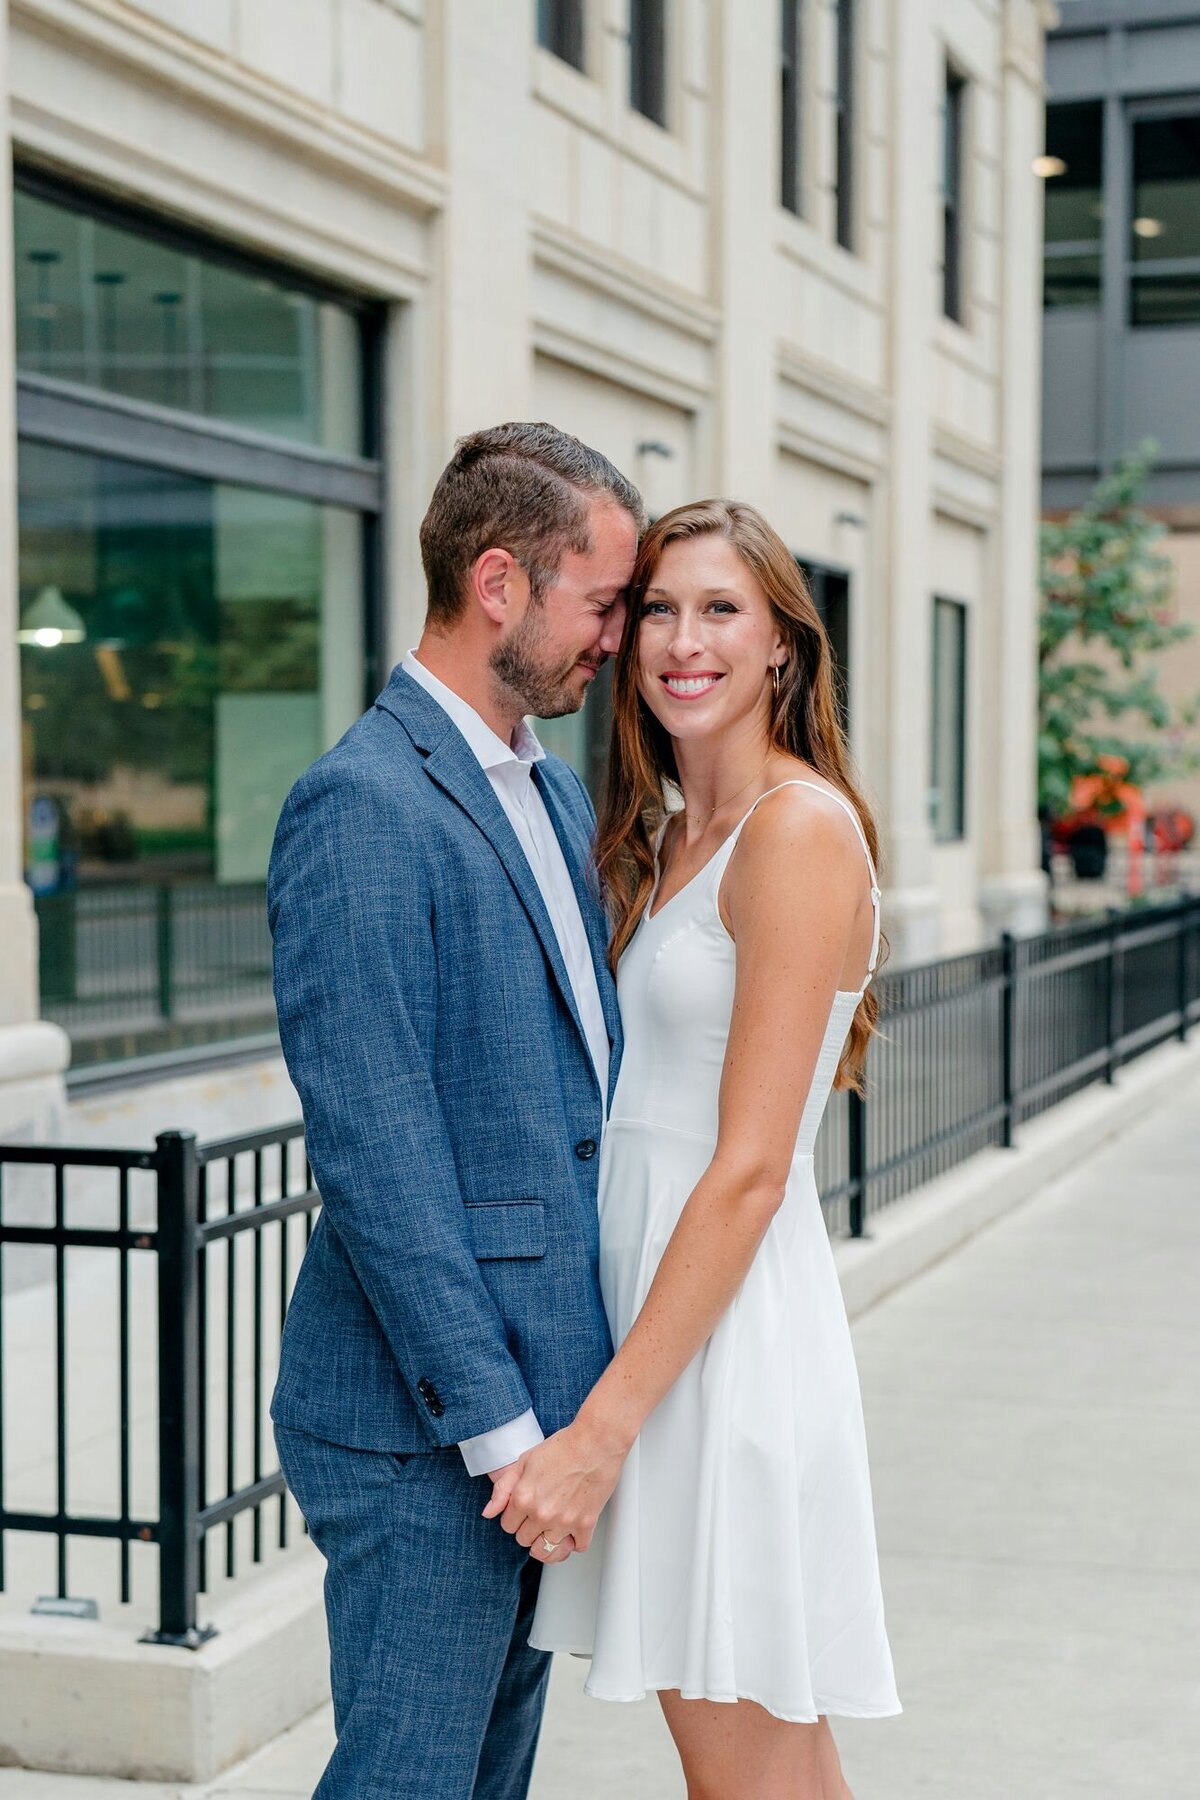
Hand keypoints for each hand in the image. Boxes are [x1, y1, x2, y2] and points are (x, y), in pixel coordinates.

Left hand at [481, 1414, 628, 1558]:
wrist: (595, 1441)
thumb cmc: (563, 1447)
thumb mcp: (524, 1461)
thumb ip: (502, 1489)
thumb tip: (488, 1512)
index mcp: (523, 1498)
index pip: (508, 1526)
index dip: (514, 1517)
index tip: (523, 1510)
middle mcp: (542, 1514)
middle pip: (524, 1540)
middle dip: (528, 1529)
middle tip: (538, 1514)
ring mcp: (565, 1522)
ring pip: (547, 1552)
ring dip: (547, 1542)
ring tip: (551, 1531)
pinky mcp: (586, 1524)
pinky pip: (577, 1548)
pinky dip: (574, 1542)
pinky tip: (572, 1529)